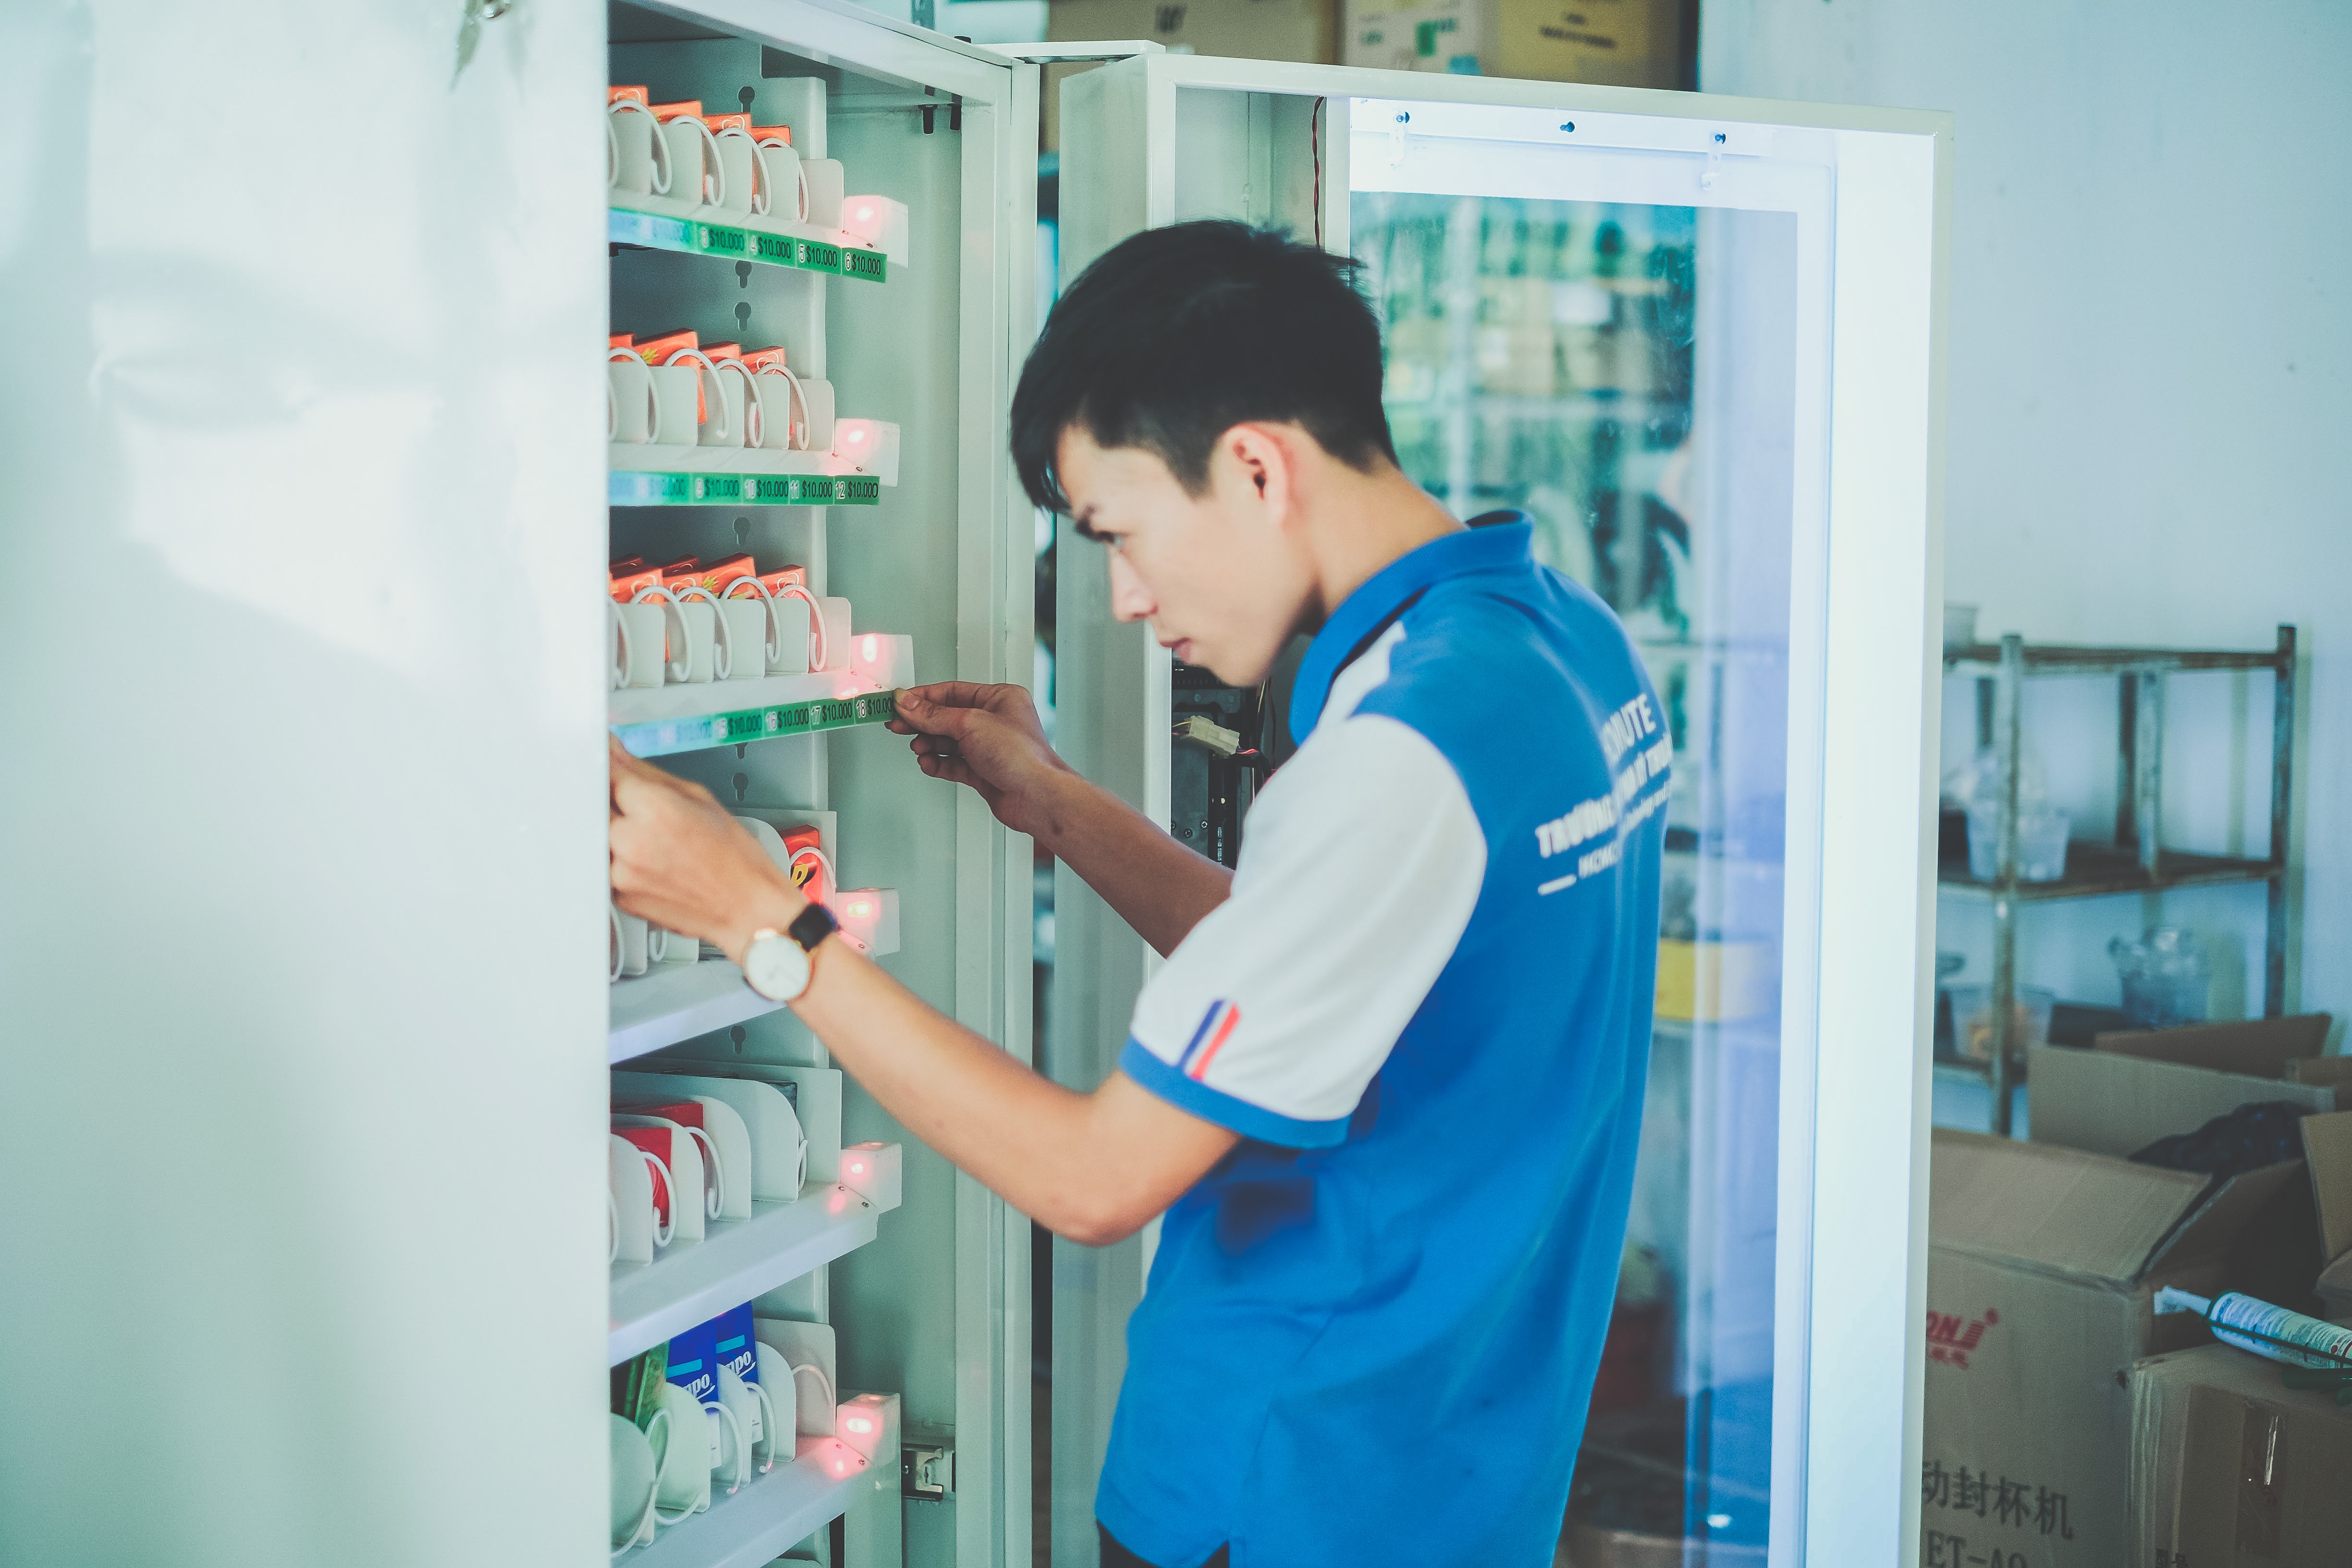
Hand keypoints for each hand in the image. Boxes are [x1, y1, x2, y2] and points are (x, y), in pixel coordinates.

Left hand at [609, 737, 804, 964]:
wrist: (746, 909)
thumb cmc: (734, 858)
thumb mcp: (699, 797)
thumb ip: (647, 773)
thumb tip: (615, 752)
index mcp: (654, 810)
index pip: (605, 771)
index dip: (605, 760)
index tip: (605, 756)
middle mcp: (630, 842)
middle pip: (591, 803)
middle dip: (607, 797)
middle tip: (636, 804)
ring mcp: (619, 873)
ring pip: (595, 834)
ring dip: (612, 827)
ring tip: (650, 837)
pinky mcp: (616, 896)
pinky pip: (602, 862)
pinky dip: (617, 855)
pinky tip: (649, 858)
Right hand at [888, 682, 1073, 842]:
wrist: (1036, 796)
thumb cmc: (1022, 756)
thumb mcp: (969, 724)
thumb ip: (933, 714)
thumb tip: (908, 702)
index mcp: (1000, 698)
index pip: (952, 691)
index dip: (923, 697)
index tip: (899, 702)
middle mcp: (995, 721)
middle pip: (947, 717)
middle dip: (921, 722)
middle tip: (897, 724)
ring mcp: (989, 747)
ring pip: (948, 742)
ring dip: (929, 744)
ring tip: (917, 747)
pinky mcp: (984, 771)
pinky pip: (953, 763)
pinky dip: (938, 763)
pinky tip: (928, 763)